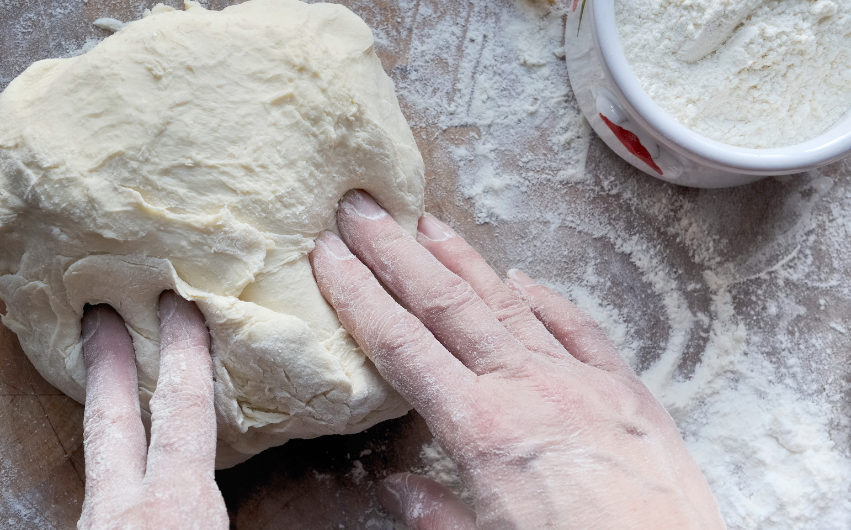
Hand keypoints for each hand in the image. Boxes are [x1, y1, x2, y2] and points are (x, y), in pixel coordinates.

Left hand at [78, 292, 227, 529]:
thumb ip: (229, 509)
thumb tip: (233, 493)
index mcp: (173, 506)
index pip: (182, 410)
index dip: (183, 351)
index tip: (178, 304)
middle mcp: (122, 510)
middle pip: (109, 420)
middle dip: (107, 362)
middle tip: (99, 315)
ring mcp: (93, 528)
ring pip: (95, 461)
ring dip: (103, 417)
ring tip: (105, 385)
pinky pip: (97, 494)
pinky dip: (109, 468)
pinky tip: (119, 470)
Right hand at [309, 190, 724, 529]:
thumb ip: (435, 514)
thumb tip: (399, 486)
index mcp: (481, 429)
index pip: (401, 344)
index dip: (358, 294)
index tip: (331, 256)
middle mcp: (525, 388)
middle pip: (445, 303)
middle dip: (396, 252)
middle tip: (363, 211)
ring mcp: (578, 380)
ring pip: (506, 301)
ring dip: (461, 259)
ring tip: (428, 224)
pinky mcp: (624, 388)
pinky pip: (577, 327)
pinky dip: (545, 299)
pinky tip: (522, 278)